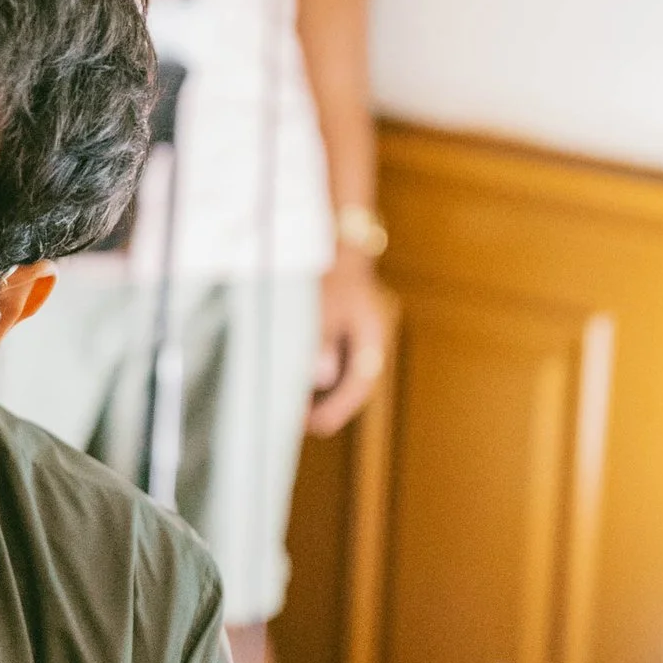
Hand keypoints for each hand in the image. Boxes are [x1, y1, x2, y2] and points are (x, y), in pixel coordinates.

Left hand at [307, 252, 390, 433]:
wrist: (339, 237)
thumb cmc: (332, 270)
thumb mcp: (325, 305)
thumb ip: (323, 341)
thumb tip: (322, 379)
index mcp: (371, 338)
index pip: (359, 386)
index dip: (336, 410)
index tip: (313, 426)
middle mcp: (367, 340)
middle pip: (350, 385)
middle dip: (326, 406)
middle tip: (296, 422)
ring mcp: (355, 335)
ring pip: (340, 375)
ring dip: (319, 393)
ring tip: (291, 406)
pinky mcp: (340, 328)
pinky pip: (330, 360)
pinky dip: (314, 375)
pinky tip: (293, 380)